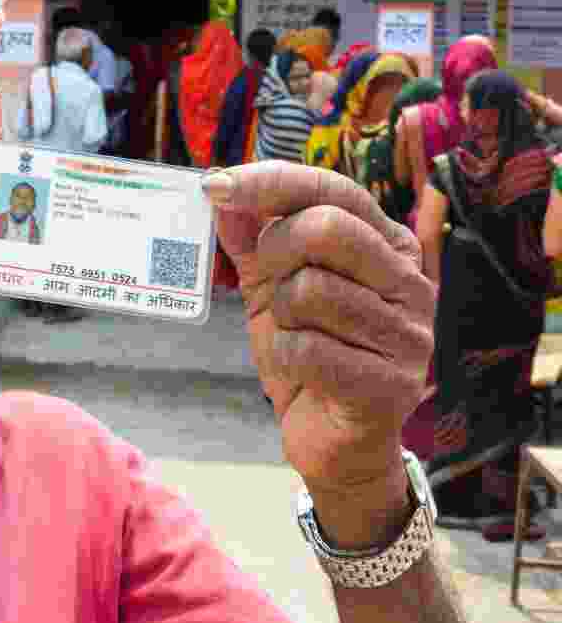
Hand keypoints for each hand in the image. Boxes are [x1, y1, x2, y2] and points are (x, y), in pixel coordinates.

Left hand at [204, 164, 434, 535]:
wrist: (332, 441)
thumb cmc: (308, 352)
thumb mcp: (274, 287)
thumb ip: (254, 238)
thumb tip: (222, 188)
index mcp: (387, 246)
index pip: (333, 189)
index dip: (270, 182)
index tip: (213, 186)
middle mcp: (409, 282)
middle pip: (326, 229)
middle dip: (276, 254)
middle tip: (271, 286)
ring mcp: (408, 334)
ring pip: (312, 291)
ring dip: (283, 317)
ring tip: (299, 337)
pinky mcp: (391, 384)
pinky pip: (310, 349)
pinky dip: (289, 358)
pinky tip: (306, 373)